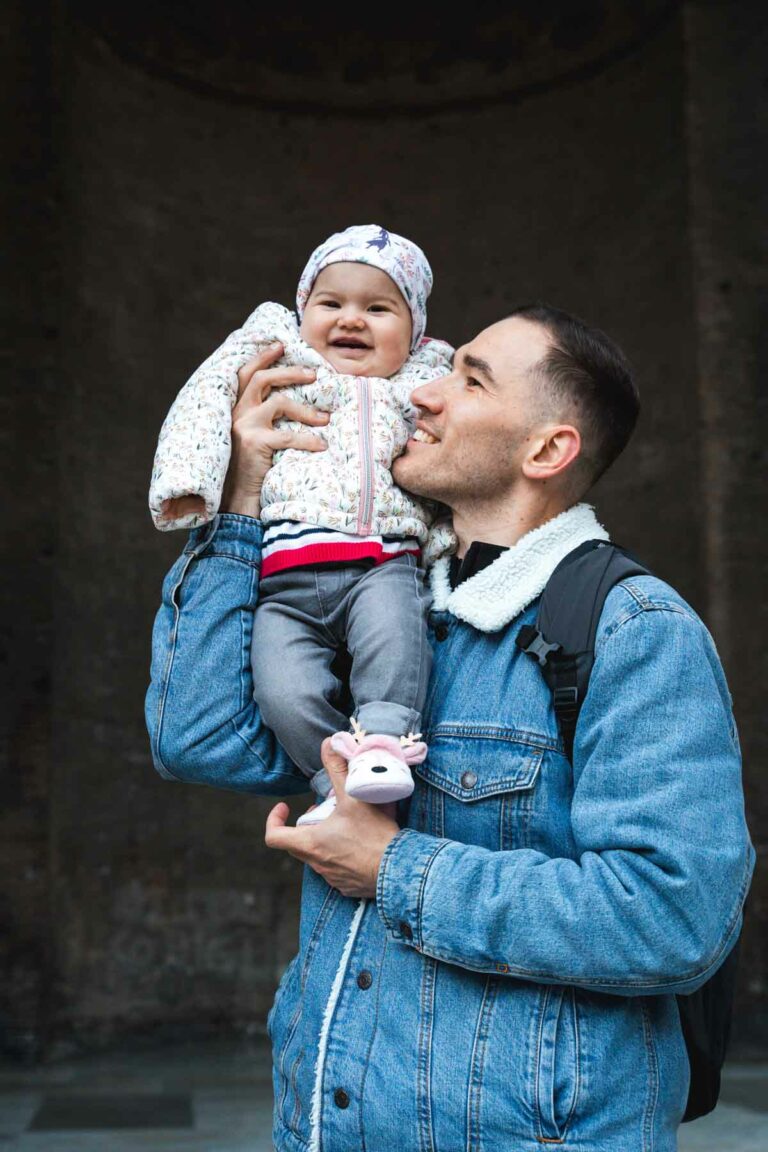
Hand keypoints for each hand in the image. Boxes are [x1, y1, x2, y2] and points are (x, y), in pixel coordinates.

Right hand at [221, 343, 328, 516]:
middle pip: (262, 379)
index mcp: (232, 409)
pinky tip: (322, 446)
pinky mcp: (255, 443)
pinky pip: (289, 436)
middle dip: (290, 372)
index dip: (262, 357)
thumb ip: (258, 419)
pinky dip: (309, 440)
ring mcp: (244, 427)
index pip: (244, 374)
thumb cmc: (246, 471)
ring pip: (279, 402)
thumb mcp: (248, 439)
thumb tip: (288, 402)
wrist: (234, 500)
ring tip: (325, 419)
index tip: (281, 345)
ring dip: (306, 410)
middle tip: (314, 374)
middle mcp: (235, 414)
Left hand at [265, 738, 400, 898]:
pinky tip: (361, 843)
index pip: (274, 837)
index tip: (284, 807)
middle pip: (298, 843)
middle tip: (321, 810)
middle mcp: (317, 864)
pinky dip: (342, 854)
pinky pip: (338, 869)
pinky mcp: (348, 886)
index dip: (273, 819)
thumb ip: (337, 769)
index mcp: (311, 843)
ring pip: (319, 856)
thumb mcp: (353, 797)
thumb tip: (328, 744)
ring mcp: (333, 877)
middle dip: (307, 823)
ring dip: (325, 838)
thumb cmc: (373, 835)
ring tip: (345, 823)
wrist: (398, 870)